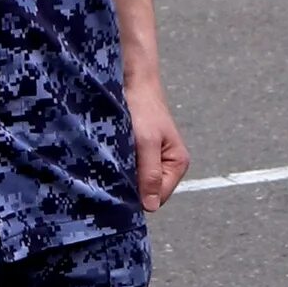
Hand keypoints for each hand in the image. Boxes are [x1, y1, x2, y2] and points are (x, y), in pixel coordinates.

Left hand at [125, 65, 188, 210]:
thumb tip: (150, 207)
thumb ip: (150, 174)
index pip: (157, 198)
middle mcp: (168, 165)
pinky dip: (119, 166)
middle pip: (147, 192)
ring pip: (136, 181)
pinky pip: (129, 169)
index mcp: (177, 164)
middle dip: (130, 186)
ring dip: (123, 175)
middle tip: (113, 171)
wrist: (132, 79)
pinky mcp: (140, 152)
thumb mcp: (146, 142)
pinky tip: (110, 156)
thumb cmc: (142, 108)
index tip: (118, 186)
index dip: (138, 196)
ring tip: (111, 160)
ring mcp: (154, 159)